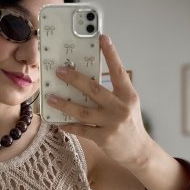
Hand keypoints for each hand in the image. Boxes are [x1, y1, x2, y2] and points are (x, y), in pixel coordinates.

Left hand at [46, 35, 151, 166]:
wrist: (139, 152)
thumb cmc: (130, 123)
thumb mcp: (127, 104)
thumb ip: (112, 92)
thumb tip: (86, 79)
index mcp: (128, 95)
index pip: (118, 71)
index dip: (111, 54)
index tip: (102, 37)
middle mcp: (121, 108)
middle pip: (94, 90)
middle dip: (75, 79)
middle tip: (60, 71)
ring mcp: (112, 124)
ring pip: (83, 112)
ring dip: (64, 104)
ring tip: (50, 97)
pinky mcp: (104, 138)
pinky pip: (81, 130)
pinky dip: (68, 126)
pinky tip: (58, 122)